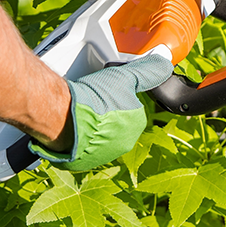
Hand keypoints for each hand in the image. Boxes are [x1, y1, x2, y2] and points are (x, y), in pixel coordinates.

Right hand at [39, 50, 173, 171]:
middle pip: (115, 123)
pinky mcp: (80, 162)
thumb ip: (146, 72)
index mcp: (135, 127)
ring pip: (98, 135)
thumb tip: (164, 64)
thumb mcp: (124, 77)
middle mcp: (121, 145)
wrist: (62, 117)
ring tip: (79, 111)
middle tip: (91, 101)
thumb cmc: (94, 99)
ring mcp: (100, 155)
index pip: (131, 110)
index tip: (105, 92)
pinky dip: (76, 137)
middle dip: (104, 113)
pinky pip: (81, 146)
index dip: (116, 97)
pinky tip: (71, 124)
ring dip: (90, 125)